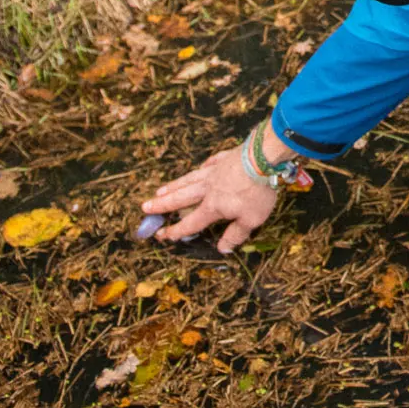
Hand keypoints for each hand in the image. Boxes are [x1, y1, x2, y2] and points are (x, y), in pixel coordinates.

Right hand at [140, 144, 278, 254]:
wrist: (263, 158)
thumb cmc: (257, 192)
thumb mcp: (250, 220)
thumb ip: (235, 235)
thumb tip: (222, 249)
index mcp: (213, 206)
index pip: (191, 223)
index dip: (176, 231)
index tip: (161, 235)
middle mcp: (208, 188)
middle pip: (181, 198)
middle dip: (163, 205)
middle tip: (145, 207)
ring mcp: (215, 171)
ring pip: (189, 180)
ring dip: (174, 186)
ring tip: (160, 190)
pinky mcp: (224, 158)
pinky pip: (210, 164)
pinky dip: (203, 167)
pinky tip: (200, 168)